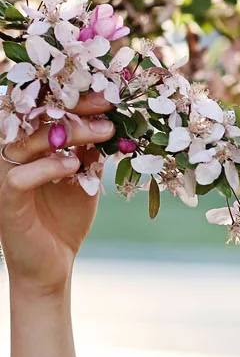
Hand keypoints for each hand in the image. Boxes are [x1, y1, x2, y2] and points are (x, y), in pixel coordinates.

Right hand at [0, 91, 116, 295]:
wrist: (55, 263)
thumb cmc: (66, 217)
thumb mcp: (85, 179)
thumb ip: (90, 152)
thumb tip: (112, 119)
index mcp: (27, 143)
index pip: (45, 109)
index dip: (74, 97)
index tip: (110, 93)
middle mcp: (10, 153)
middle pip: (34, 116)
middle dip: (73, 105)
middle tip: (108, 103)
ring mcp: (4, 175)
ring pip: (27, 142)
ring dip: (68, 133)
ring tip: (103, 132)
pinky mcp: (5, 201)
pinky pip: (19, 177)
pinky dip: (47, 168)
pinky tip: (73, 166)